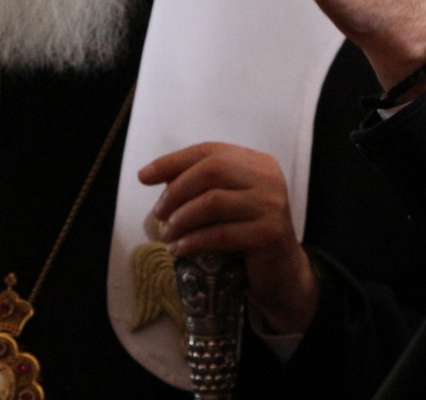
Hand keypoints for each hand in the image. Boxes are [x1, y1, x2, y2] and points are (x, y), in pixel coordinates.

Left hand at [139, 142, 318, 333]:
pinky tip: (179, 249)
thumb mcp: (227, 203)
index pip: (209, 151)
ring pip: (213, 202)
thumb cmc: (246, 234)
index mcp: (257, 163)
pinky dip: (193, 241)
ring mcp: (271, 205)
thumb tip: (153, 175)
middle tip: (158, 213)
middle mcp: (268, 178)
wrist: (282, 274)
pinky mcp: (268, 234)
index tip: (144, 176)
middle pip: (212, 170)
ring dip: (181, 219)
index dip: (173, 161)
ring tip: (166, 234)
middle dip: (176, 191)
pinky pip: (220, 234)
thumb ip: (201, 185)